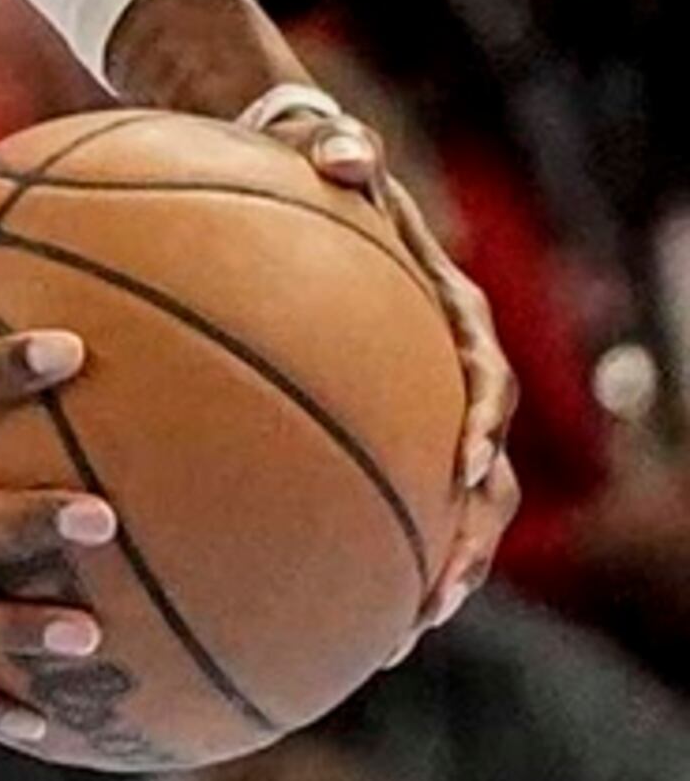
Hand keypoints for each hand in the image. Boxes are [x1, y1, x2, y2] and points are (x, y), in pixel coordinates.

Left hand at [247, 99, 519, 630]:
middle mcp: (443, 367)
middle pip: (481, 467)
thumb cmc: (309, 157)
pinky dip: (356, 548)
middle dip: (468, 534)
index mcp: (447, 311)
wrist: (298, 163)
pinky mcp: (368, 422)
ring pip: (443, 503)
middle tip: (442, 594)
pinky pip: (374, 493)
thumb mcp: (324, 147)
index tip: (461, 465)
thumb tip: (342, 153)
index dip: (479, 422)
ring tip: (399, 634)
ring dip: (430, 568)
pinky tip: (311, 606)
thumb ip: (339, 150)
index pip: (481, 375)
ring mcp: (412, 403)